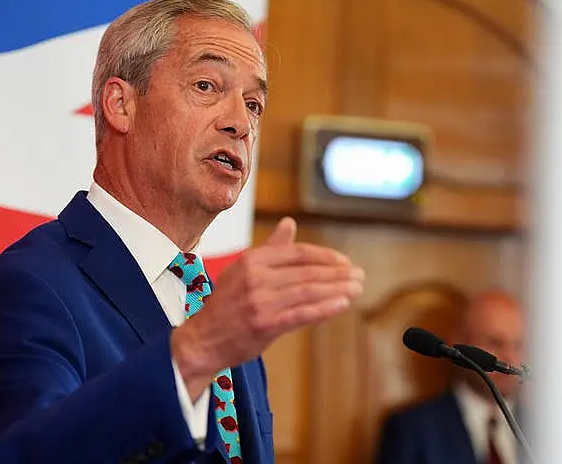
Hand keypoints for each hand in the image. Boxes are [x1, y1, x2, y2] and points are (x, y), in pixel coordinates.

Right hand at [172, 217, 364, 399]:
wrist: (202, 339)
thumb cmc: (226, 305)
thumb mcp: (243, 270)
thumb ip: (270, 248)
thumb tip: (289, 222)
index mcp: (252, 260)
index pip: (298, 253)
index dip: (326, 257)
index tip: (345, 263)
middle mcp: (256, 278)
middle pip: (307, 271)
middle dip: (338, 273)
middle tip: (359, 275)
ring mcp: (260, 301)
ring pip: (308, 291)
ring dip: (338, 289)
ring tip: (357, 288)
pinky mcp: (264, 324)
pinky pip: (302, 314)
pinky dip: (325, 308)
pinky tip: (342, 304)